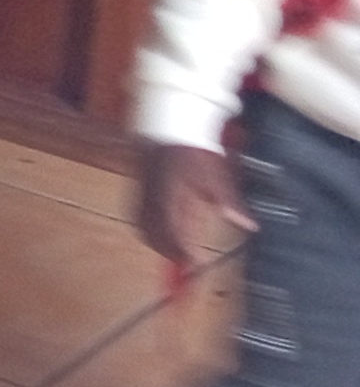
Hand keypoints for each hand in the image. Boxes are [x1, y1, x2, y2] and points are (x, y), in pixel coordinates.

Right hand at [139, 140, 248, 268]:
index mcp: (168, 197)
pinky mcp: (138, 186)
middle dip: (166, 253)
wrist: (170, 120)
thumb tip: (248, 225)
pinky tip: (164, 228)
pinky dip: (150, 227)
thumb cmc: (193, 147)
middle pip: (151, 235)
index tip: (196, 266)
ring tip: (173, 252)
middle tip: (184, 265)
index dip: (183, 253)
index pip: (172, 234)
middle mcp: (150, 197)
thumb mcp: (216, 176)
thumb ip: (230, 202)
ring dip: (157, 242)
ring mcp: (141, 191)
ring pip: (142, 226)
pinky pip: (138, 214)